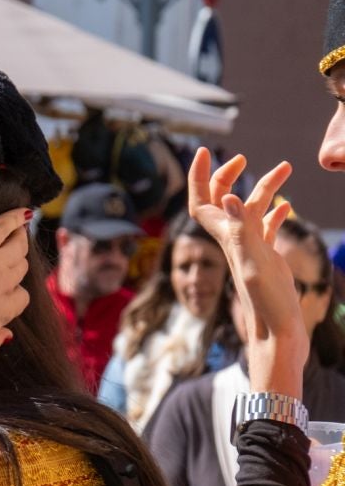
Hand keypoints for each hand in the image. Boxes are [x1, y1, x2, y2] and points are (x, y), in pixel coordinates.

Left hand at [0, 208, 31, 362]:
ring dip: (18, 238)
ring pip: (18, 245)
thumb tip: (8, 336)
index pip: (20, 296)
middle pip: (20, 267)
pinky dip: (14, 217)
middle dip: (14, 264)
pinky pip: (3, 225)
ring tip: (17, 231)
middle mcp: (6, 284)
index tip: (0, 292)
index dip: (11, 293)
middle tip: (5, 257)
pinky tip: (22, 211)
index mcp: (8, 309)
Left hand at [187, 148, 307, 396]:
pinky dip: (274, 214)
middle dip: (227, 176)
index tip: (204, 150)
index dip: (199, 176)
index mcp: (227, 238)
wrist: (278, 334)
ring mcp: (251, 250)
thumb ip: (239, 230)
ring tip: (287, 167)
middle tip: (242, 158)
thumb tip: (226, 197)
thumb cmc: (266, 304)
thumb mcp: (253, 261)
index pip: (203, 201)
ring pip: (251, 211)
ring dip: (264, 188)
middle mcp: (234, 241)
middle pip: (221, 201)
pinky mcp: (267, 260)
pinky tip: (285, 207)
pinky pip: (267, 231)